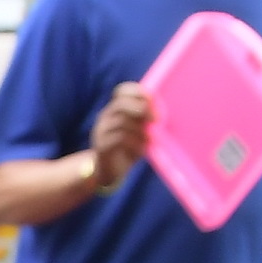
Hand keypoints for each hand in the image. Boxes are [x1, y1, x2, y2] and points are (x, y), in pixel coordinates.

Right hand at [78, 79, 153, 197]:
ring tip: (151, 140)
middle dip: (141, 108)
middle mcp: (105, 117)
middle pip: (120, 104)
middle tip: (157, 119)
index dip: (137, 91)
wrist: (111, 171)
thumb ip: (147, 120)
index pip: (121, 91)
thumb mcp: (140, 131)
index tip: (153, 99)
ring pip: (121, 122)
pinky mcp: (101, 146)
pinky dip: (135, 143)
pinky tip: (143, 150)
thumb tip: (160, 113)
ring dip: (140, 130)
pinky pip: (119, 139)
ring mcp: (101, 131)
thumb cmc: (129, 148)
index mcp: (115, 109)